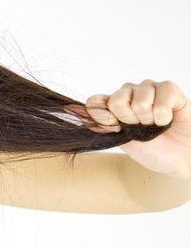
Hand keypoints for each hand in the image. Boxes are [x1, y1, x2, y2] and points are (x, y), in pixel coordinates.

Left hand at [65, 79, 190, 179]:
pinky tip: (168, 119)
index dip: (107, 118)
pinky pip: (162, 94)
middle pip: (117, 98)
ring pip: (140, 96)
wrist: (178, 158)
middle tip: (141, 128)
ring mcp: (148, 89)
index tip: (118, 129)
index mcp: (111, 105)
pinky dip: (164, 113)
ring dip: (149, 118)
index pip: (95, 102)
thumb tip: (69, 110)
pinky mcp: (169, 89)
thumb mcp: (119, 139)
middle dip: (130, 119)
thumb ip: (97, 123)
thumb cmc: (150, 150)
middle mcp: (128, 94)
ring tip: (156, 125)